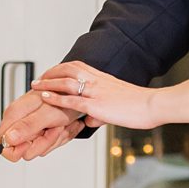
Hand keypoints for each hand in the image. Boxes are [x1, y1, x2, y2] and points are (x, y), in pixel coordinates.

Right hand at [0, 85, 83, 161]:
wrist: (78, 91)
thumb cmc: (64, 96)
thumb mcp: (47, 113)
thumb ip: (27, 126)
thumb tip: (8, 138)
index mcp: (15, 115)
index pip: (2, 144)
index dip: (17, 148)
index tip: (32, 140)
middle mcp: (21, 121)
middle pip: (25, 150)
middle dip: (44, 142)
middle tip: (52, 127)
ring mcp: (32, 126)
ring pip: (40, 147)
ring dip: (55, 137)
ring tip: (60, 123)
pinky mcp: (42, 128)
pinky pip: (50, 143)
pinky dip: (60, 135)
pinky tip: (64, 124)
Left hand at [37, 62, 158, 131]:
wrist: (152, 105)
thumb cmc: (140, 106)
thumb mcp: (118, 105)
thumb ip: (100, 112)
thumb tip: (89, 120)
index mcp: (104, 78)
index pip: (78, 67)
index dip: (62, 69)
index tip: (51, 73)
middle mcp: (98, 81)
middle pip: (68, 70)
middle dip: (51, 73)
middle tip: (38, 79)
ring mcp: (96, 92)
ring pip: (65, 83)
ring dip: (48, 84)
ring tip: (35, 86)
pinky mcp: (96, 105)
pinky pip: (71, 100)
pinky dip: (55, 98)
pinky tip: (45, 98)